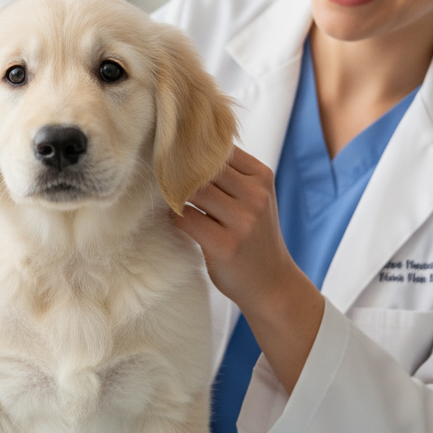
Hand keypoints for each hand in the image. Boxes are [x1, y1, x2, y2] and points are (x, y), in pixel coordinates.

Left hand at [174, 147, 323, 392]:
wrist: (272, 284)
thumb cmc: (254, 237)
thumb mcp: (254, 199)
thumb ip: (228, 176)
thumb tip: (182, 150)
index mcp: (261, 176)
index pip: (218, 148)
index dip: (191, 150)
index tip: (172, 153)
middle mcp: (255, 196)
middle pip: (203, 167)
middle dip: (179, 170)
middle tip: (159, 174)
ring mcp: (242, 221)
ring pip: (192, 191)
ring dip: (173, 193)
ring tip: (166, 197)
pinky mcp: (224, 245)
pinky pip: (184, 218)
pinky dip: (173, 216)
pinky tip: (173, 219)